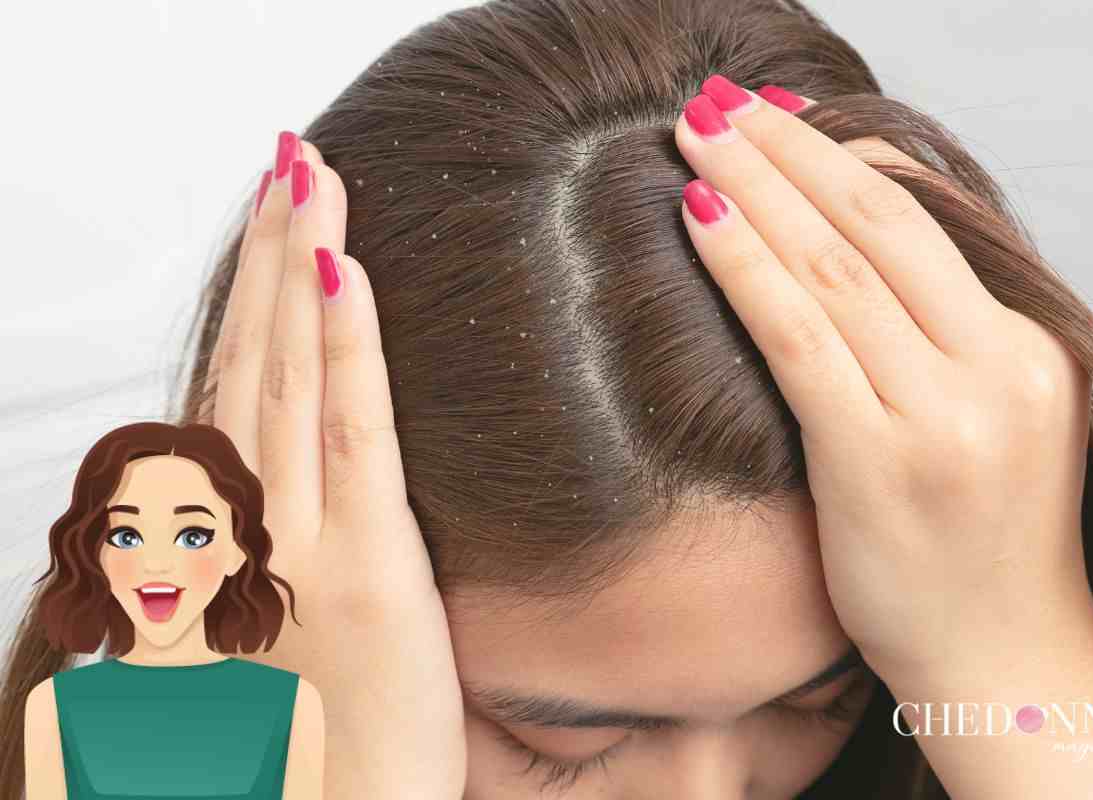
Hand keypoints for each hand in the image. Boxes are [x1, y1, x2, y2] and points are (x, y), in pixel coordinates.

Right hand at [198, 132, 465, 796]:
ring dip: (297, 266)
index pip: (234, 395)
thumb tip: (299, 486)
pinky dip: (342, 348)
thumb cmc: (311, 751)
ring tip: (309, 179)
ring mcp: (299, 542)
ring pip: (288, 376)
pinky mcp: (363, 568)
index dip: (244, 305)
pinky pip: (351, 434)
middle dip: (267, 255)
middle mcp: (247, 528)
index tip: (266, 231)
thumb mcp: (274, 636)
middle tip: (285, 164)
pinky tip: (344, 273)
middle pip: (252, 362)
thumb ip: (276, 549)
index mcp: (231, 539)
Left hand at [674, 79, 1092, 688]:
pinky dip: (744, 269)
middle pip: (875, 221)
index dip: (841, 156)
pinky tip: (698, 218)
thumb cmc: (983, 546)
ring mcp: (942, 413)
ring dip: (754, 187)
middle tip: (719, 102)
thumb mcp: (993, 420)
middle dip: (787, 150)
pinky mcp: (879, 461)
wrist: (1006, 665)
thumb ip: (938, 336)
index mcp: (1029, 347)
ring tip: (694, 134)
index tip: (781, 123)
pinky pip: (797, 337)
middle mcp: (997, 367)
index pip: (924, 217)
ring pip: (831, 266)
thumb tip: (849, 246)